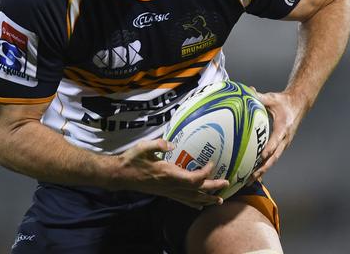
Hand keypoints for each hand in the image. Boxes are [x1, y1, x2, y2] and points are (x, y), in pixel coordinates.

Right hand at [111, 139, 228, 208]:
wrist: (121, 175)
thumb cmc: (132, 160)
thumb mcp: (143, 147)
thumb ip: (158, 144)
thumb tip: (171, 144)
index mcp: (168, 174)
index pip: (194, 178)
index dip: (206, 173)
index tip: (212, 163)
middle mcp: (171, 185)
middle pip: (198, 190)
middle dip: (214, 187)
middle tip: (227, 183)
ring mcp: (169, 191)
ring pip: (192, 198)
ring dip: (207, 198)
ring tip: (219, 200)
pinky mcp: (165, 193)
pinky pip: (184, 201)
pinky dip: (194, 203)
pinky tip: (200, 205)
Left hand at [250, 90, 306, 183]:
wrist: (298, 105)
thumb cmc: (283, 102)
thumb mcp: (272, 98)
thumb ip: (260, 96)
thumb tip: (248, 91)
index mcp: (283, 129)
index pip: (275, 142)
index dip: (268, 150)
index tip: (261, 157)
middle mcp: (284, 140)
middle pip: (273, 158)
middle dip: (262, 169)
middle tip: (249, 177)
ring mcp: (283, 144)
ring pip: (272, 161)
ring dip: (262, 171)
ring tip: (248, 181)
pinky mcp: (281, 146)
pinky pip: (272, 158)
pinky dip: (263, 167)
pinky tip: (253, 174)